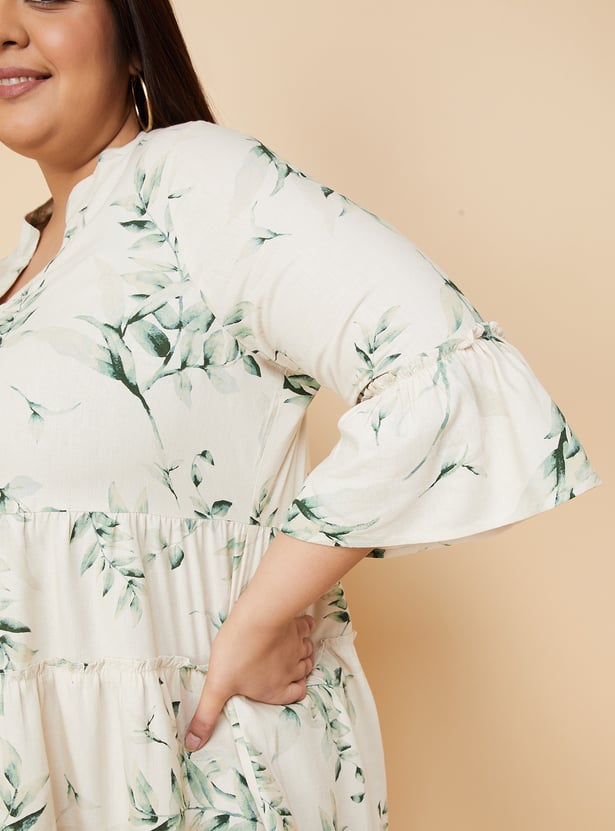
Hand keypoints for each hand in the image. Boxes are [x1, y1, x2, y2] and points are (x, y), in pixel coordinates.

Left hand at [184, 609, 314, 750]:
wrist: (257, 618)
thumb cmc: (237, 653)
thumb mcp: (216, 687)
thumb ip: (207, 716)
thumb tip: (193, 745)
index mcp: (275, 690)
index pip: (295, 696)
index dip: (293, 692)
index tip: (286, 687)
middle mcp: (290, 671)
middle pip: (302, 674)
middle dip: (296, 672)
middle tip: (284, 666)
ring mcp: (296, 648)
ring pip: (306, 653)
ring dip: (301, 652)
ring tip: (289, 650)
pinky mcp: (296, 627)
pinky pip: (307, 629)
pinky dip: (305, 629)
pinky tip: (297, 627)